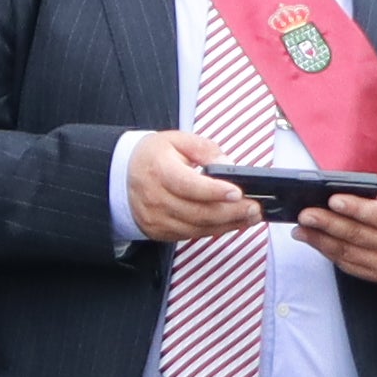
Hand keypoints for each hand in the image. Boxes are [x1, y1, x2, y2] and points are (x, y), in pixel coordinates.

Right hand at [123, 130, 257, 246]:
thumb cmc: (152, 157)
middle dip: (231, 212)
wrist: (122, 175)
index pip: (189, 186)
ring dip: (228, 224)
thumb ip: (205, 149)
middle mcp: (156, 198)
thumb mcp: (177, 141)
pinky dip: (215, 230)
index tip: (238, 192)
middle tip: (254, 208)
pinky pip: (192, 235)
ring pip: (198, 227)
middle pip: (198, 212)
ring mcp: (157, 218)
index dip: (215, 191)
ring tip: (250, 216)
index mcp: (159, 171)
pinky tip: (231, 223)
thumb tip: (228, 164)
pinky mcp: (160, 231)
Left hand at [305, 176, 376, 284]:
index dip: (355, 208)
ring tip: (301, 227)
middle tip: (306, 213)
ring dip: (320, 240)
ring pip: (348, 252)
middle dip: (328, 223)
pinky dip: (326, 252)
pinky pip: (347, 264)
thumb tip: (371, 188)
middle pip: (358, 235)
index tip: (334, 200)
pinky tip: (312, 239)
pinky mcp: (375, 274)